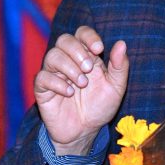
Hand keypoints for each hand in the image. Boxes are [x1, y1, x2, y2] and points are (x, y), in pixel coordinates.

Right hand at [34, 26, 128, 155]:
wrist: (85, 131)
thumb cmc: (101, 106)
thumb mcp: (116, 87)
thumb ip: (120, 66)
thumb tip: (122, 43)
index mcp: (87, 56)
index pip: (82, 33)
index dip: (88, 36)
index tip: (98, 49)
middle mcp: (68, 61)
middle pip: (64, 39)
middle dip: (78, 51)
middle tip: (89, 69)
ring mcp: (54, 74)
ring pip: (52, 55)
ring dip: (69, 67)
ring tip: (82, 83)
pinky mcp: (43, 89)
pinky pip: (42, 76)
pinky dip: (57, 82)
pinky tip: (69, 93)